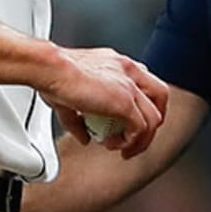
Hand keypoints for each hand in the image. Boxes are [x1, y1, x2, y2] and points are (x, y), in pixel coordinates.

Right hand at [39, 46, 168, 157]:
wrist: (51, 69)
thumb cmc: (54, 74)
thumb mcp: (70, 96)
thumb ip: (79, 119)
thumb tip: (85, 137)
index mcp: (118, 64)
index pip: (144, 82)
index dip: (142, 104)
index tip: (130, 120)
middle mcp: (129, 70)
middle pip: (160, 96)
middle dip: (152, 121)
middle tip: (137, 138)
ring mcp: (129, 86)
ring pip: (154, 117)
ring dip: (141, 138)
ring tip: (122, 147)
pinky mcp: (125, 101)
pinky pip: (140, 128)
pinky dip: (131, 141)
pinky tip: (114, 145)